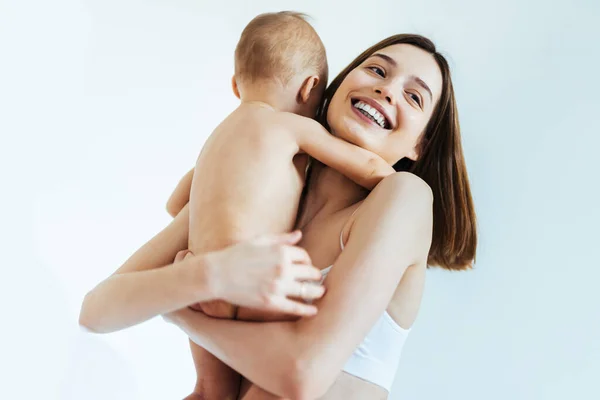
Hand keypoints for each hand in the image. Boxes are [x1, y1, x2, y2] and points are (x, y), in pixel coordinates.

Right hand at [177, 231, 325, 316]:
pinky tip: (314, 311)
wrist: (217, 274)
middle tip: (317, 278)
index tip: (306, 264)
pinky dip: (307, 310)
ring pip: (306, 290)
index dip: (307, 260)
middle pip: (309, 272)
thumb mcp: (259, 241)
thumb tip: (299, 235)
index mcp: (281, 251)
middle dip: (315, 275)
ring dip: (317, 291)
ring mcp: (278, 286)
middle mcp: (283, 269)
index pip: (304, 255)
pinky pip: (294, 307)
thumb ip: (281, 239)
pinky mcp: (271, 302)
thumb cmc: (236, 255)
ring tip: (320, 292)